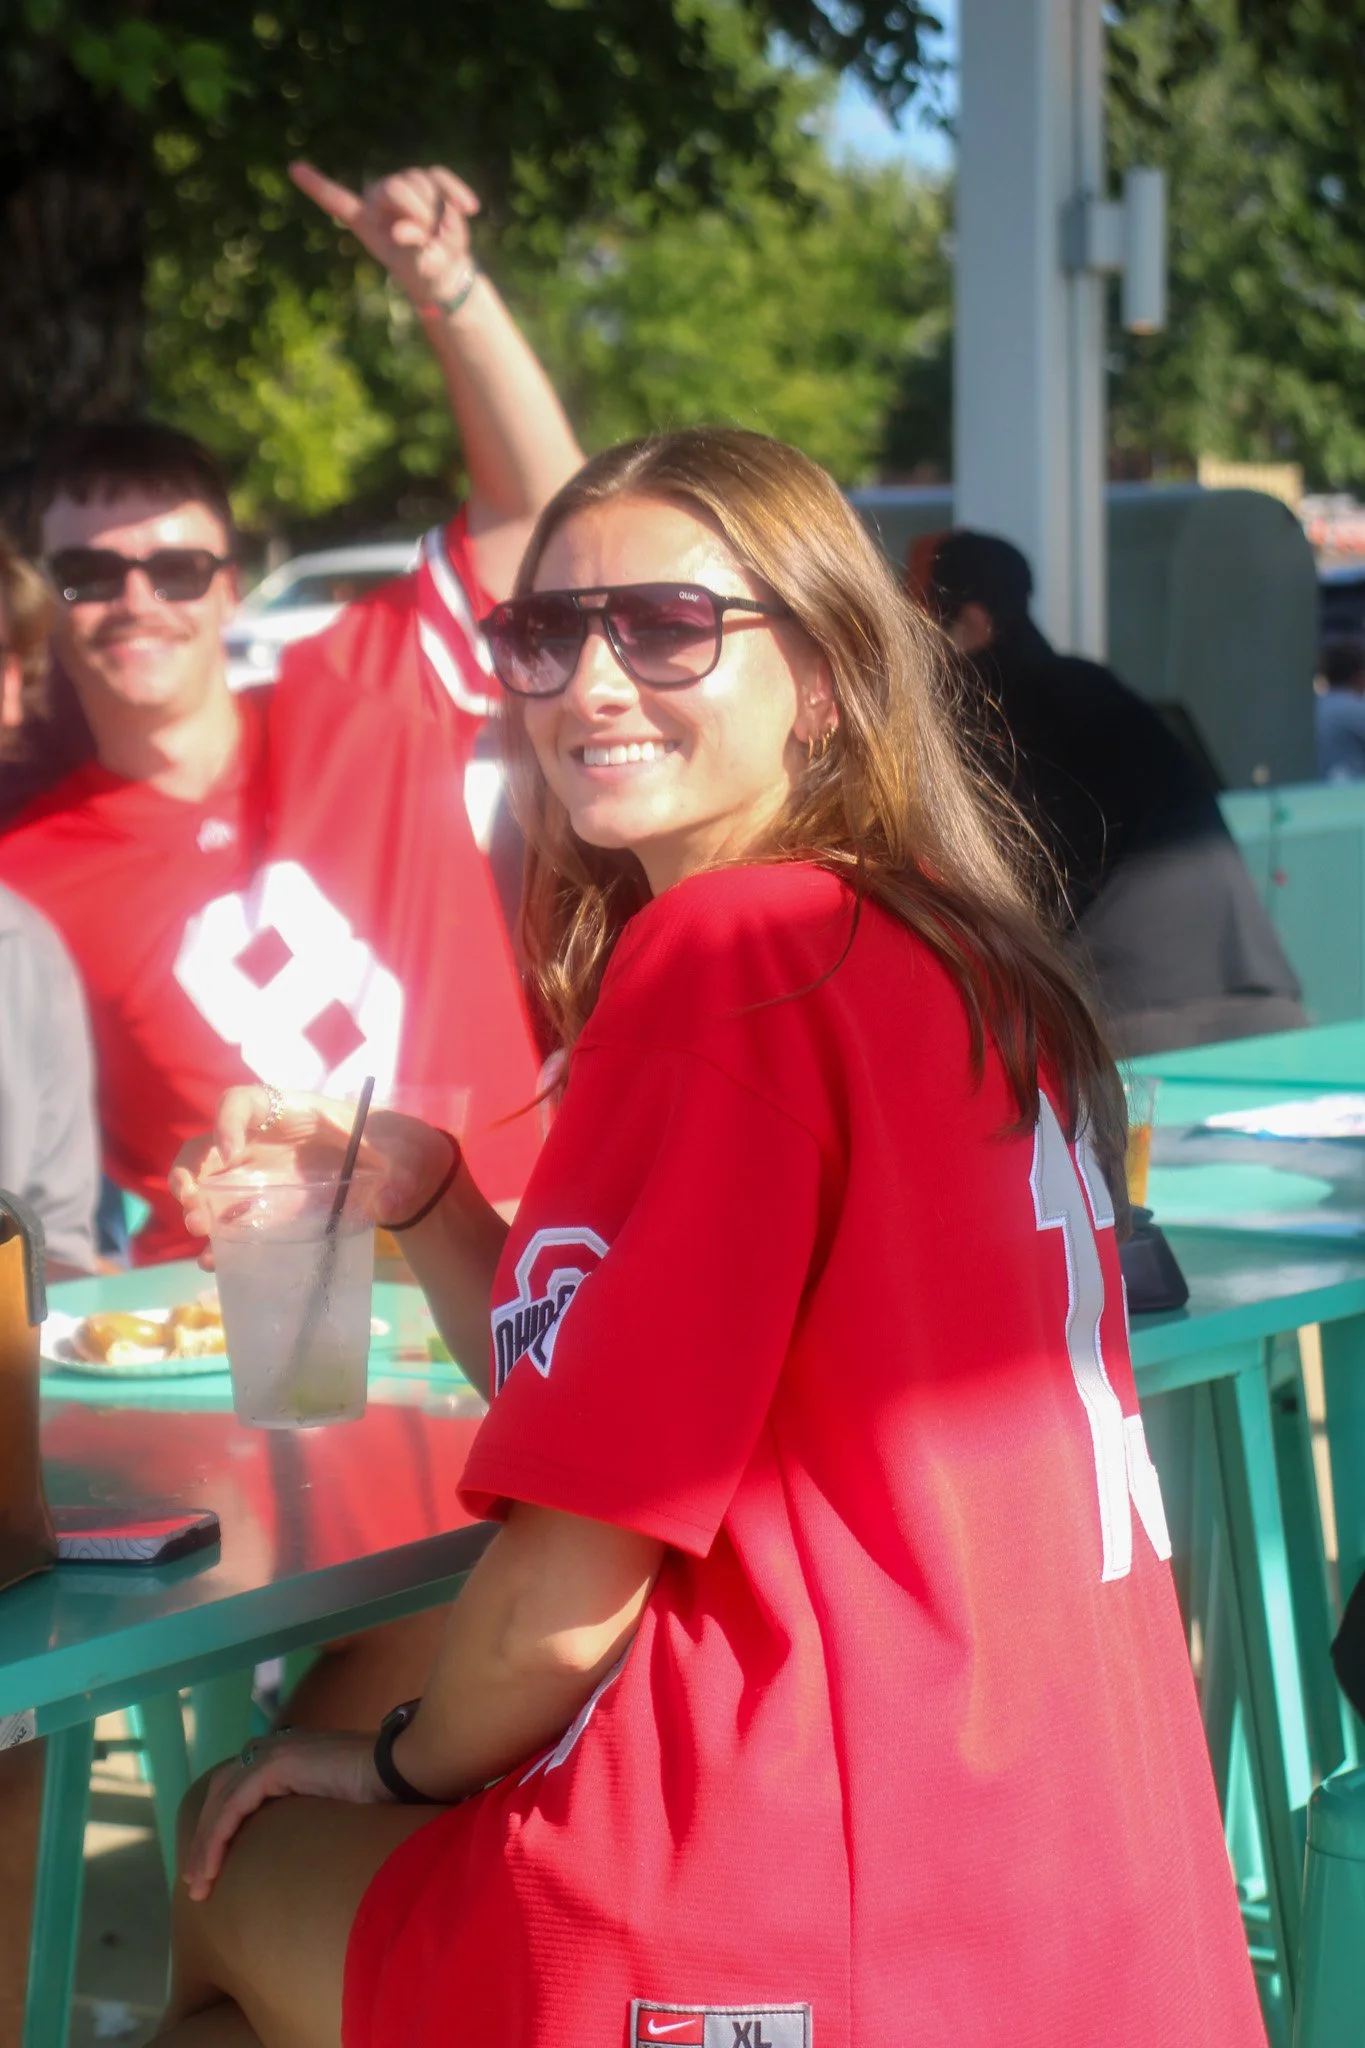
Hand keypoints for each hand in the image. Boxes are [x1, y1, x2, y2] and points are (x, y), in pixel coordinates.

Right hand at [169, 1086, 457, 1259]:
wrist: (401, 1175)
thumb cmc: (396, 1149)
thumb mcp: (405, 1154)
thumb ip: (402, 1173)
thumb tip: (389, 1203)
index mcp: (293, 1112)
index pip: (243, 1102)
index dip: (226, 1122)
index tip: (231, 1153)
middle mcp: (264, 1140)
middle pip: (210, 1144)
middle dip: (193, 1171)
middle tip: (194, 1203)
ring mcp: (259, 1174)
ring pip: (210, 1183)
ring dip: (195, 1206)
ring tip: (200, 1232)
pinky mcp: (264, 1207)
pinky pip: (228, 1219)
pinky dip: (216, 1239)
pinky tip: (214, 1262)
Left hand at [183, 1730, 395, 1900]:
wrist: (404, 1770)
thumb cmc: (385, 1793)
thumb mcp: (338, 1807)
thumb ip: (315, 1818)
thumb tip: (310, 1854)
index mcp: (291, 1753)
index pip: (238, 1785)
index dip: (219, 1824)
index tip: (212, 1866)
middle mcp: (277, 1747)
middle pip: (221, 1791)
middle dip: (204, 1837)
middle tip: (196, 1881)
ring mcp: (276, 1752)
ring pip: (221, 1801)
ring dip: (205, 1845)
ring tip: (199, 1885)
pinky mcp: (277, 1765)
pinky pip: (232, 1807)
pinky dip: (217, 1840)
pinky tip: (213, 1869)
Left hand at [291, 160, 480, 307]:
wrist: (447, 267)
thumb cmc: (426, 270)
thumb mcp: (422, 268)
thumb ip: (415, 250)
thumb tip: (407, 231)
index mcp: (366, 221)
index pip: (338, 200)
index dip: (318, 185)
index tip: (294, 169)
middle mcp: (380, 197)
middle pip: (397, 188)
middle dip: (420, 212)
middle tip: (434, 239)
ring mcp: (405, 185)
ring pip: (421, 183)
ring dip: (440, 213)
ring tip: (446, 239)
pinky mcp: (430, 181)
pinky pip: (441, 178)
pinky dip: (455, 193)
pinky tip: (471, 209)